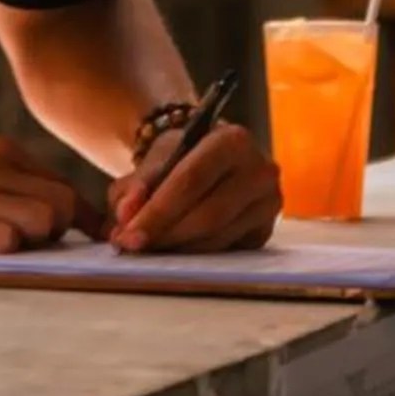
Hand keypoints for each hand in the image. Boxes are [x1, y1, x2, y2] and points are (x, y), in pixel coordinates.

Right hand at [0, 135, 83, 264]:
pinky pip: (6, 242)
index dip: (83, 221)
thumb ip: (1, 185)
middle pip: (66, 204)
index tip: (86, 246)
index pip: (65, 185)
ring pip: (46, 220)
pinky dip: (7, 258)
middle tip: (40, 258)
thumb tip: (49, 225)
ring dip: (38, 247)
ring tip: (9, 262)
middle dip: (65, 236)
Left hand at [106, 123, 282, 253]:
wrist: (210, 156)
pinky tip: (173, 250)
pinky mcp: (265, 230)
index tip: (128, 236)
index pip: (191, 181)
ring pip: (217, 238)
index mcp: (232, 140)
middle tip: (133, 248)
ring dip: (177, 248)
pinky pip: (226, 250)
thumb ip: (136, 186)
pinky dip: (194, 254)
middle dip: (166, 235)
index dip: (157, 212)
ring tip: (148, 249)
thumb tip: (126, 216)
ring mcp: (268, 203)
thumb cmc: (182, 157)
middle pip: (208, 215)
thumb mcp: (155, 160)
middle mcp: (260, 170)